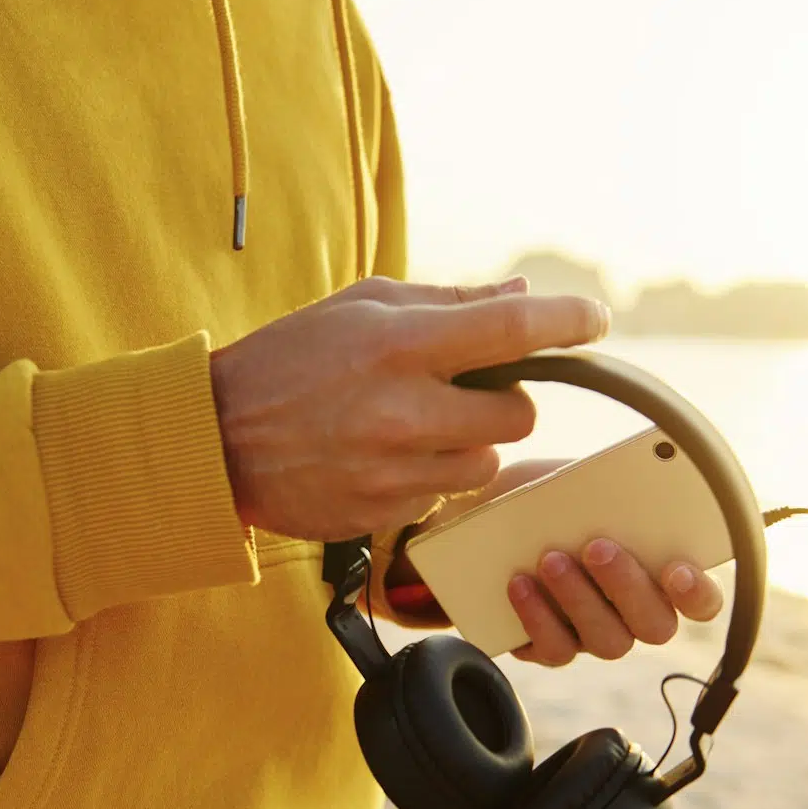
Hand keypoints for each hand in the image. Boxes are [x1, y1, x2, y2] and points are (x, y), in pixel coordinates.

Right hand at [210, 277, 610, 539]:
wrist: (214, 438)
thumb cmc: (290, 360)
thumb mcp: (359, 307)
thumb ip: (446, 303)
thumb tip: (521, 295)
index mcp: (399, 344)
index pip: (512, 329)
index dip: (567, 321)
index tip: (593, 318)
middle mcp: (403, 410)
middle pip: (519, 414)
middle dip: (504, 401)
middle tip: (464, 389)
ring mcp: (393, 470)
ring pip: (485, 461)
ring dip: (467, 443)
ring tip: (412, 426)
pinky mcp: (382, 513)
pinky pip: (442, 495)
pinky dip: (428, 477)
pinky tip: (381, 458)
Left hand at [423, 458, 726, 666]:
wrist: (494, 518)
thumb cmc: (555, 499)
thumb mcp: (583, 484)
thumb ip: (614, 491)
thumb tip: (630, 479)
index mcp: (661, 574)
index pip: (701, 602)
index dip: (697, 594)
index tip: (677, 569)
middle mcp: (637, 615)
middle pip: (655, 625)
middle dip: (627, 586)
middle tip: (597, 547)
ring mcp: (598, 635)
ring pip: (608, 642)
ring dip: (579, 599)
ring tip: (549, 560)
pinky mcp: (553, 647)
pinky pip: (556, 650)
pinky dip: (537, 617)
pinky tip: (519, 584)